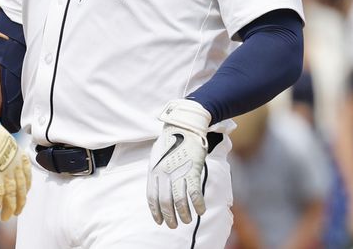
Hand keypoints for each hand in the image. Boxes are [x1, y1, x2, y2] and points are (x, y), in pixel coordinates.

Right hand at [0, 99, 30, 220]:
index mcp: (16, 151)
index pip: (26, 173)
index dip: (26, 185)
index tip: (25, 192)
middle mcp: (14, 162)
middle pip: (21, 187)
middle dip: (20, 201)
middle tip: (17, 211)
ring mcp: (5, 169)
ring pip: (11, 194)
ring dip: (9, 207)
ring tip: (6, 216)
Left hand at [147, 99, 211, 227]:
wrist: (184, 127)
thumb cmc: (171, 141)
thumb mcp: (157, 156)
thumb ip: (157, 172)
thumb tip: (158, 186)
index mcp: (154, 170)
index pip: (151, 196)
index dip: (155, 211)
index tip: (159, 221)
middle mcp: (164, 173)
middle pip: (165, 201)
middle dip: (169, 217)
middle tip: (174, 226)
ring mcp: (178, 172)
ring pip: (179, 200)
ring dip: (184, 214)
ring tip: (187, 221)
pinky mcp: (192, 170)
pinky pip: (194, 193)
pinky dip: (198, 204)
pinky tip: (201, 210)